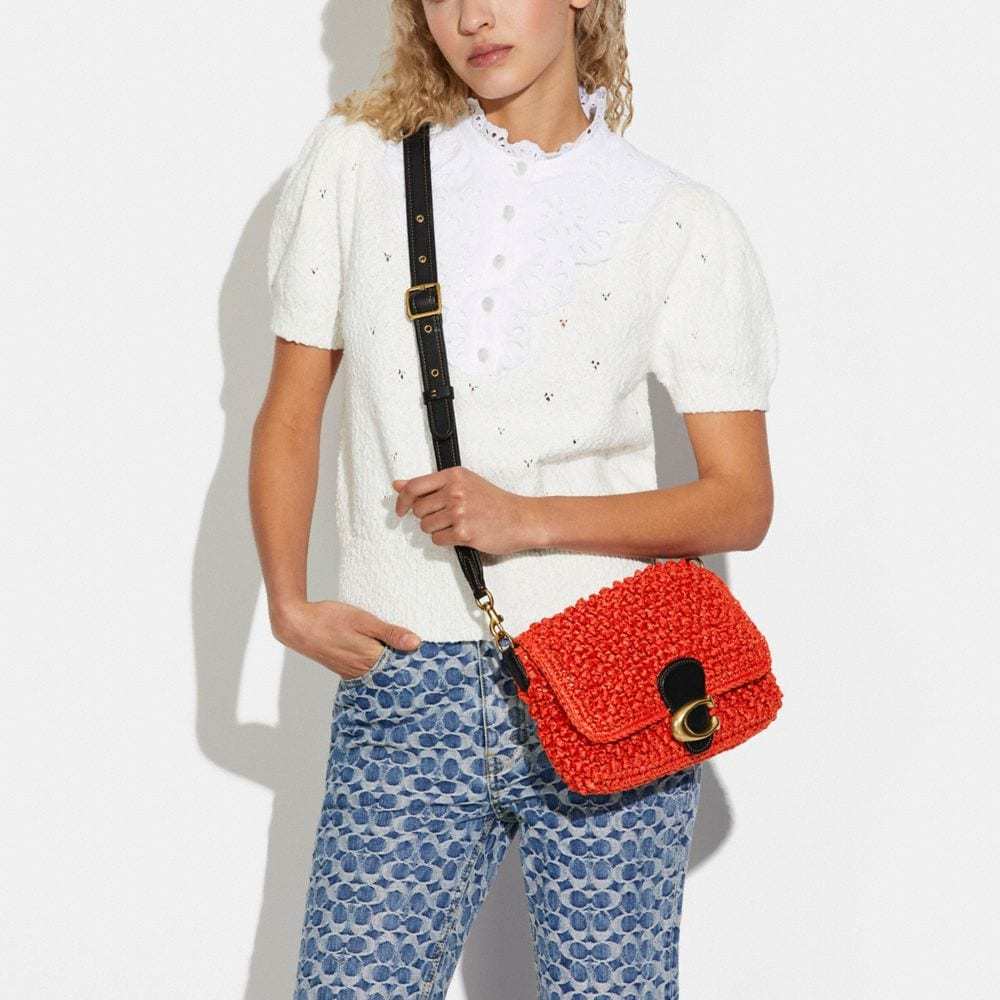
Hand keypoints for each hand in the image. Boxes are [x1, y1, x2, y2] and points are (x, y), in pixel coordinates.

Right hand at [270, 599, 421, 682]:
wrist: (297, 625)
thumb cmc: (329, 619)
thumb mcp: (363, 620)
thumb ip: (390, 632)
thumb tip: (416, 643)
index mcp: (371, 658)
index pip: (402, 666)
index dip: (417, 662)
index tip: (433, 659)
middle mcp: (363, 670)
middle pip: (393, 673)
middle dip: (408, 667)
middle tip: (427, 662)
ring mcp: (353, 672)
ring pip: (381, 673)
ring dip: (394, 668)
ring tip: (410, 660)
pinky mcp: (345, 669)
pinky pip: (368, 672)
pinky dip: (378, 668)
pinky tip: (384, 659)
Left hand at [392, 467, 539, 555]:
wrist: (521, 519)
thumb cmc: (494, 502)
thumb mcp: (463, 484)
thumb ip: (430, 484)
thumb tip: (398, 484)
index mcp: (454, 476)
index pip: (414, 487)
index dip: (402, 501)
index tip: (400, 510)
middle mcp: (455, 491)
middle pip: (418, 509)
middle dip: (426, 517)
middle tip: (445, 517)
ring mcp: (459, 512)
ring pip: (426, 526)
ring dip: (436, 529)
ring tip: (456, 525)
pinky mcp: (464, 532)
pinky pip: (438, 540)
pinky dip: (445, 540)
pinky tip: (460, 534)